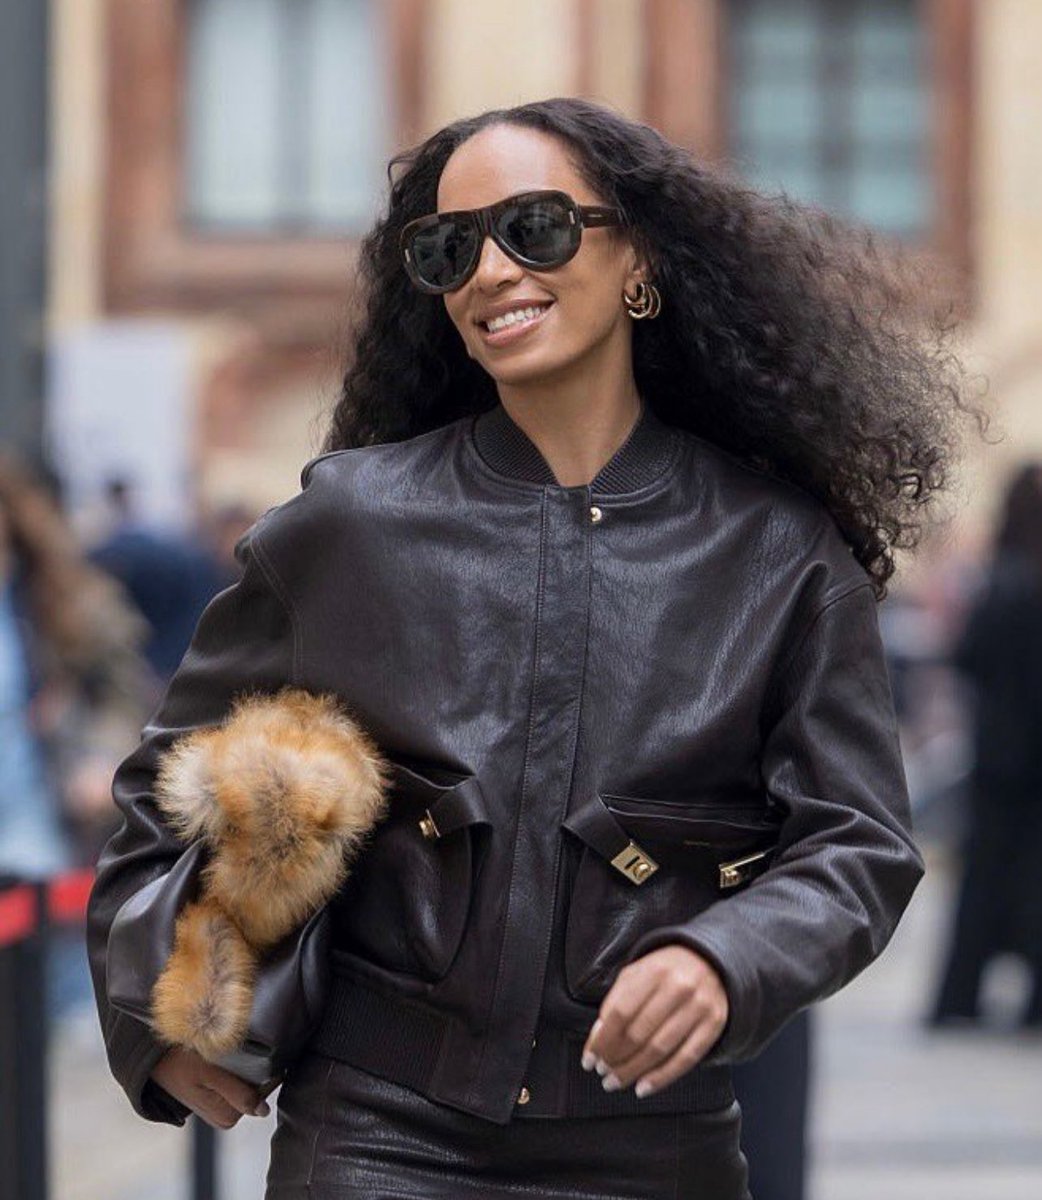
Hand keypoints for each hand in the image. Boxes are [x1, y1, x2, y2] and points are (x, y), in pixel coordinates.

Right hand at [150, 1045, 272, 1128]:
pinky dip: (235, 1070)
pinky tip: (224, 1061)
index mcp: (227, 1117)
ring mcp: (220, 1108)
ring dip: (244, 1069)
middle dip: (254, 1070)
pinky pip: (236, 1083)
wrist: (155, 1060)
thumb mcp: (210, 1075)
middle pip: (256, 1089)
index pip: (264, 1091)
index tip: (258, 1053)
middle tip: (236, 1053)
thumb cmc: (180, 1063)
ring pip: (247, 1085)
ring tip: (227, 1056)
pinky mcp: (216, 1098)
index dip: (265, 1071)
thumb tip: (264, 1111)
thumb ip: (239, 1094)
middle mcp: (225, 1117)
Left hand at [580, 944, 728, 1097]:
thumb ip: (616, 1001)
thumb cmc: (665, 971)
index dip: (602, 1040)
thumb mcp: (637, 974)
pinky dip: (662, 1077)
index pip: (621, 1012)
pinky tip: (643, 1086)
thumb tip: (598, 1038)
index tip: (589, 1059)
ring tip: (616, 1081)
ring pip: (660, 1050)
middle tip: (602, 1072)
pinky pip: (686, 1059)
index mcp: (654, 971)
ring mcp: (699, 1007)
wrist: (709, 961)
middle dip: (616, 1059)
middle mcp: (678, 988)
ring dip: (633, 1071)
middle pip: (639, 1034)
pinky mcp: (713, 1025)